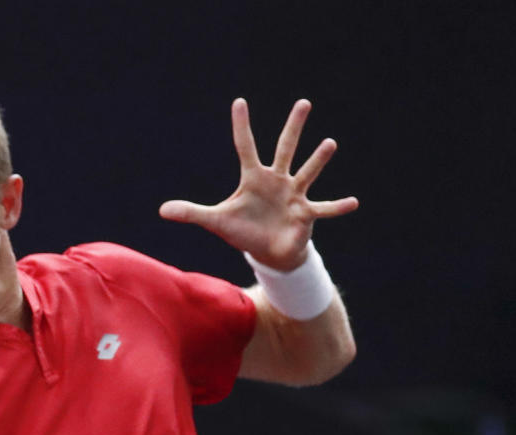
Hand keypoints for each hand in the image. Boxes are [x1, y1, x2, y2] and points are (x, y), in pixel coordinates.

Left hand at [159, 98, 357, 270]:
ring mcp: (293, 195)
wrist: (267, 251)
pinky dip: (338, 207)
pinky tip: (354, 202)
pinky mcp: (305, 215)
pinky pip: (324, 209)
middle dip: (293, 127)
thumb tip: (161, 210)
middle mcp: (277, 180)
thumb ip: (191, 213)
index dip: (241, 127)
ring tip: (329, 144)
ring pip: (306, 172)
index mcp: (254, 178)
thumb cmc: (243, 231)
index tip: (239, 102)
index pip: (245, 147)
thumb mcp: (215, 221)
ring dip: (317, 160)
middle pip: (285, 149)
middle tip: (303, 103)